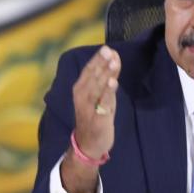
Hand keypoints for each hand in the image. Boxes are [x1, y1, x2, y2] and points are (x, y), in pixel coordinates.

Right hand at [60, 46, 120, 192]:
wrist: (87, 144)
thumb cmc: (93, 117)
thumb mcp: (97, 97)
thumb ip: (105, 80)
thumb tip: (113, 59)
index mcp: (80, 89)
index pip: (89, 70)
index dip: (98, 59)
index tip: (107, 48)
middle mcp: (82, 96)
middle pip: (93, 77)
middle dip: (101, 63)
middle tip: (109, 51)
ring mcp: (89, 108)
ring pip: (97, 87)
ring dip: (105, 74)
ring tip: (112, 62)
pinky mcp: (98, 119)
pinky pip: (104, 103)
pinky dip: (108, 92)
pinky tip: (113, 82)